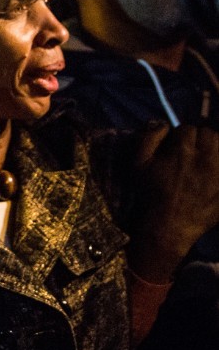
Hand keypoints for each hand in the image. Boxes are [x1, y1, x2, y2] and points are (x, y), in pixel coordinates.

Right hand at [128, 123, 218, 282]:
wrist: (168, 224)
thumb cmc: (151, 193)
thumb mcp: (139, 164)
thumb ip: (148, 138)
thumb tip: (163, 124)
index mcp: (182, 152)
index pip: (188, 129)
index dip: (181, 136)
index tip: (176, 146)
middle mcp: (204, 159)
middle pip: (210, 134)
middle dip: (201, 139)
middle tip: (193, 151)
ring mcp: (218, 173)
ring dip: (214, 149)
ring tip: (205, 159)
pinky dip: (218, 163)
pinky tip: (212, 170)